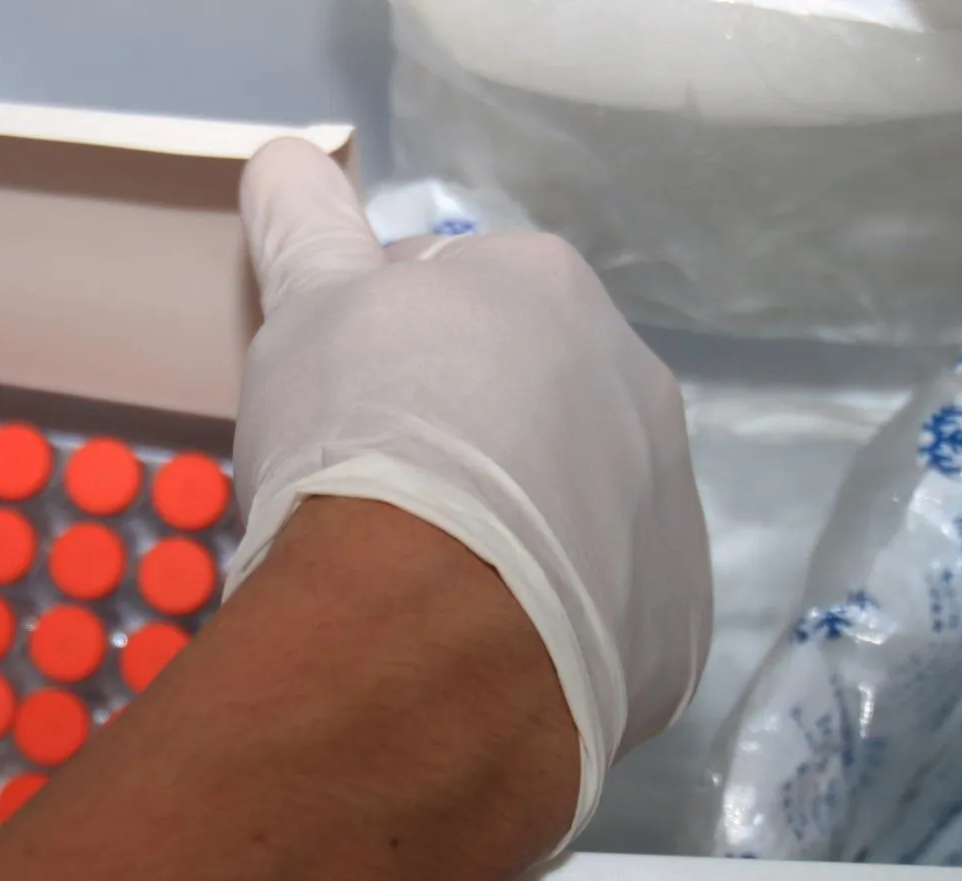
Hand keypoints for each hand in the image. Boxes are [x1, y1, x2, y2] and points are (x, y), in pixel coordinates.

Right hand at [229, 139, 712, 846]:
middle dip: (457, 431)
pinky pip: (603, 599)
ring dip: (511, 520)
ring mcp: (667, 502)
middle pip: (522, 393)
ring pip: (572, 496)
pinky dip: (548, 612)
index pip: (447, 288)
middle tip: (375, 495)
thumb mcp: (305, 313)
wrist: (431, 627)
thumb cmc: (361, 441)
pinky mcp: (673, 617)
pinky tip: (483, 640)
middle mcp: (630, 376)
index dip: (376, 343)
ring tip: (429, 579)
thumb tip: (288, 158)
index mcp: (542, 285)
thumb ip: (305, 232)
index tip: (333, 405)